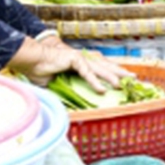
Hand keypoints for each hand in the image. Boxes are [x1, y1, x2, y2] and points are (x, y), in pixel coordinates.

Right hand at [7, 38, 129, 90]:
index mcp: (80, 64)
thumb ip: (65, 92)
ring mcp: (79, 58)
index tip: (122, 79)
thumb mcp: (56, 85)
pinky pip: (87, 73)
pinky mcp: (74, 59)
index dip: (111, 73)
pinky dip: (95, 82)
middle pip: (105, 66)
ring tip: (122, 84)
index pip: (99, 68)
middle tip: (134, 78)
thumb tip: (70, 106)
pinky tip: (102, 90)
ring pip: (100, 69)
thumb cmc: (41, 71)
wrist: (31, 60)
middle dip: (120, 71)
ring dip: (112, 76)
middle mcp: (82, 60)